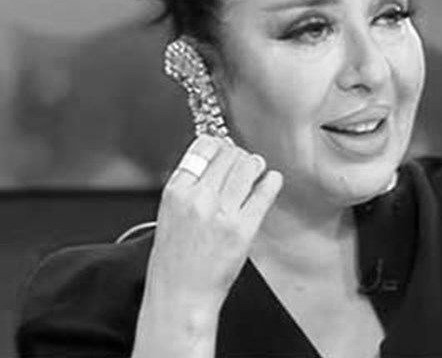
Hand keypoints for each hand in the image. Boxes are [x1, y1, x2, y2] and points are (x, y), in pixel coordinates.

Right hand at [145, 135, 282, 309]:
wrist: (180, 296)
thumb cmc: (173, 261)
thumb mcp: (170, 213)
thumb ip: (190, 187)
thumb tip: (214, 160)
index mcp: (176, 191)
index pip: (204, 148)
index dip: (219, 144)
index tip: (225, 148)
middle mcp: (199, 198)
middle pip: (229, 154)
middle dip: (239, 155)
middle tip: (242, 161)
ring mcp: (222, 213)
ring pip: (248, 168)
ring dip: (254, 165)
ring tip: (256, 169)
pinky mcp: (243, 230)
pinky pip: (263, 194)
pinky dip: (271, 182)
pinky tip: (271, 181)